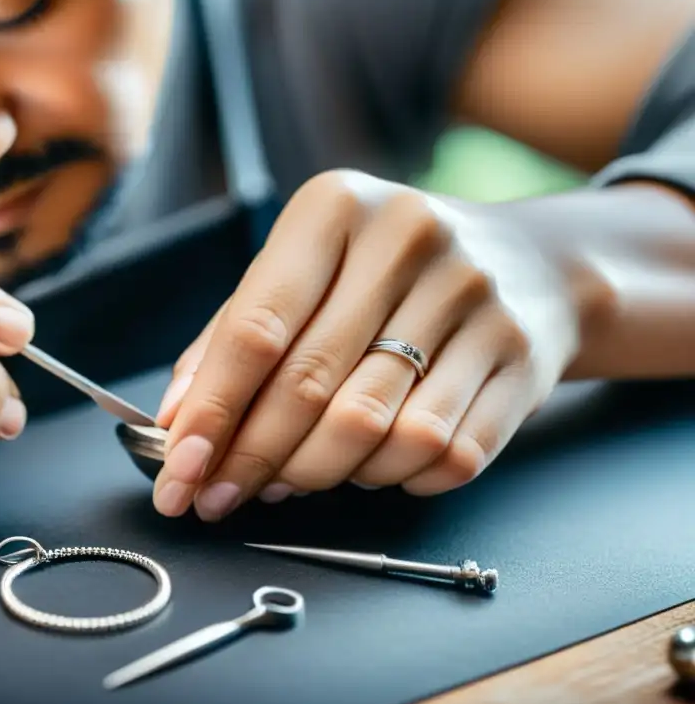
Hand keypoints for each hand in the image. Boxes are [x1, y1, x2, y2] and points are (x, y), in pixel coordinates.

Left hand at [152, 171, 580, 520]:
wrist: (526, 263)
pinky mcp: (520, 356)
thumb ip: (233, 336)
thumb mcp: (305, 270)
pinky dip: (393, 480)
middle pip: (310, 384)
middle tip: (220, 495)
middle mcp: (410, 240)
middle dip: (252, 458)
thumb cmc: (383, 272)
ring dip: (319, 475)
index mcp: (336, 209)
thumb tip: (176, 420)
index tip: (178, 471)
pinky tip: (372, 467)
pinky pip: (443, 455)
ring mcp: (475, 296)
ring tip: (295, 477)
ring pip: (375, 430)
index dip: (210, 411)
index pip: (257, 327)